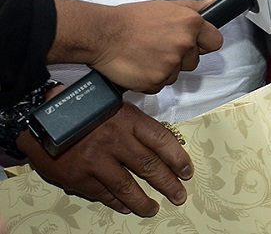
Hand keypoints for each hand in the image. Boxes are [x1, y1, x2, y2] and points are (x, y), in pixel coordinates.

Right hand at [18, 96, 191, 216]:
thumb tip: (159, 144)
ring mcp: (95, 160)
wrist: (41, 115)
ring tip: (154, 208)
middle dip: (167, 183)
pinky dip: (118, 202)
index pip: (162, 140)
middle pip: (149, 166)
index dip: (178, 158)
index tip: (187, 171)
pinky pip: (103, 194)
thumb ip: (135, 124)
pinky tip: (127, 207)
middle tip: (178, 195)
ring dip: (143, 200)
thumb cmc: (82, 108)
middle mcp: (115, 140)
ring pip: (127, 186)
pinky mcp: (78, 176)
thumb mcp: (114, 105)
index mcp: (127, 119)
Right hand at [54, 0, 222, 93]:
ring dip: (165, 69)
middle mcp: (184, 44)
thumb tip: (211, 2)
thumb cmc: (130, 19)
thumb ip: (192, 6)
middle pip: (194, 61)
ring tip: (146, 54)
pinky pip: (160, 85)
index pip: (215, 41)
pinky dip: (150, 79)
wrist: (102, 34)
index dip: (204, 43)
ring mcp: (171, 64)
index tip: (194, 44)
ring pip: (177, 74)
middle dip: (181, 57)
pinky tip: (140, 65)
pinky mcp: (156, 80)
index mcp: (191, 24)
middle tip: (160, 47)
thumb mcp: (165, 5)